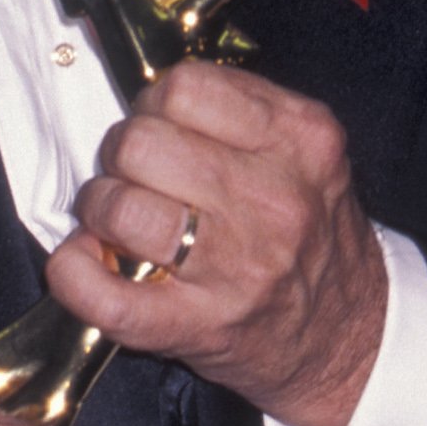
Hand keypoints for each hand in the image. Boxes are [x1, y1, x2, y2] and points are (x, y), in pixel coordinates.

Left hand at [48, 61, 386, 425]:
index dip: (154, 106)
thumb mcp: (305, 153)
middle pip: (140, 143)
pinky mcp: (200, 326)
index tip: (161, 131)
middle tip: (136, 179)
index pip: (183, 88)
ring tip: (116, 223)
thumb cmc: (311, 235)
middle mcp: (274, 199)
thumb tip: (144, 100)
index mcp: (300, 139)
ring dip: (99, 210)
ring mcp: (237, 268)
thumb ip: (238, 113)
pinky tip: (83, 264)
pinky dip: (74, 275)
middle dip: (120, 156)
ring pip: (120, 208)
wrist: (351, 337)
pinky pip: (107, 297)